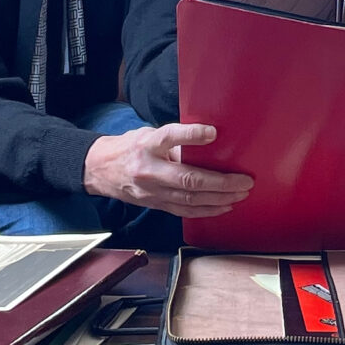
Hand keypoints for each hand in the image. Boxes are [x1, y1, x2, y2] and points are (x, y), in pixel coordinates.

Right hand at [83, 123, 253, 218]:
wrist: (100, 170)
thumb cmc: (130, 148)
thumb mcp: (148, 135)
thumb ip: (173, 141)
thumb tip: (209, 144)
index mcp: (146, 145)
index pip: (169, 137)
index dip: (192, 135)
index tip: (213, 133)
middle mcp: (149, 170)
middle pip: (188, 179)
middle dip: (220, 183)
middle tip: (243, 181)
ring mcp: (151, 192)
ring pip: (190, 199)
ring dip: (219, 199)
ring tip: (240, 194)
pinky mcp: (154, 204)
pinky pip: (184, 210)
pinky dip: (206, 210)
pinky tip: (224, 206)